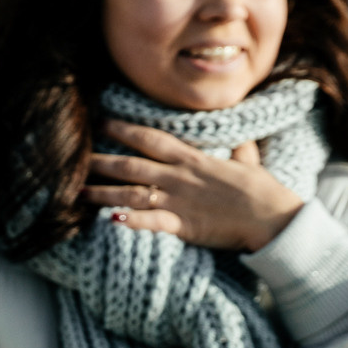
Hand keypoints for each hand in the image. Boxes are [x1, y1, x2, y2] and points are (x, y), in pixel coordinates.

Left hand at [85, 122, 303, 252]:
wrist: (273, 218)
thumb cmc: (262, 191)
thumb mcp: (249, 162)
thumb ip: (239, 150)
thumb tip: (242, 138)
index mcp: (192, 159)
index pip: (151, 139)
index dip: (124, 129)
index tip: (101, 123)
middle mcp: (179, 177)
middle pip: (130, 165)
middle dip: (100, 162)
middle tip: (74, 160)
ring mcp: (178, 201)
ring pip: (131, 193)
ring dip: (102, 193)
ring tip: (77, 192)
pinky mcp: (183, 225)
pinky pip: (150, 221)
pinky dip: (129, 221)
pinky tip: (108, 220)